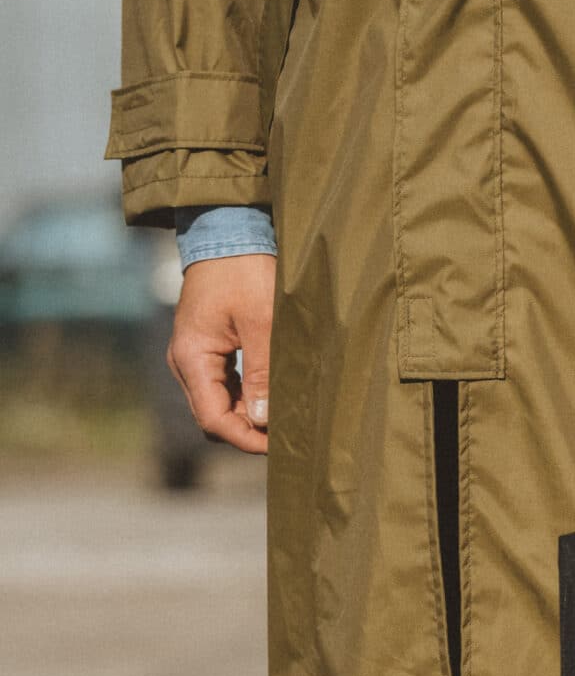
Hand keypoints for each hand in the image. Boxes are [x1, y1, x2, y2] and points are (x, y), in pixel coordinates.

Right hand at [167, 254, 274, 453]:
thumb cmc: (244, 270)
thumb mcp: (262, 321)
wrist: (227, 232)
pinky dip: (246, 396)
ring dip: (249, 414)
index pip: (213, 419)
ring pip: (219, 403)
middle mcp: (185, 362)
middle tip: (289, 433)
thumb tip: (264, 420)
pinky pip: (223, 385)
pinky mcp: (206, 348)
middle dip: (249, 430)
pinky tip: (273, 395)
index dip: (246, 438)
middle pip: (213, 416)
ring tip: (285, 416)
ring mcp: (194, 356)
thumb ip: (262, 372)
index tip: (279, 443)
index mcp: (191, 357)